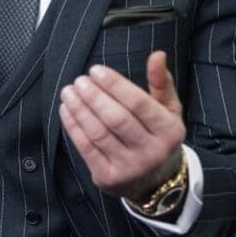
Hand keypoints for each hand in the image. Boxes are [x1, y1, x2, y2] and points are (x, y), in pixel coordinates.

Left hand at [58, 51, 186, 199]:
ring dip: (79, 110)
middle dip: (93, 96)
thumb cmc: (158, 135)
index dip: (114, 85)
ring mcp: (130, 168)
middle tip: (79, 80)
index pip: (138, 103)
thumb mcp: (168, 110)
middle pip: (116, 119)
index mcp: (169, 131)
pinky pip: (86, 149)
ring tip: (68, 91)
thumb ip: (161, 82)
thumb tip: (157, 54)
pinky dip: (73, 127)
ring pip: (98, 134)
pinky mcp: (109, 178)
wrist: (156, 182)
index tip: (95, 70)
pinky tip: (66, 110)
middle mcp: (152, 152)